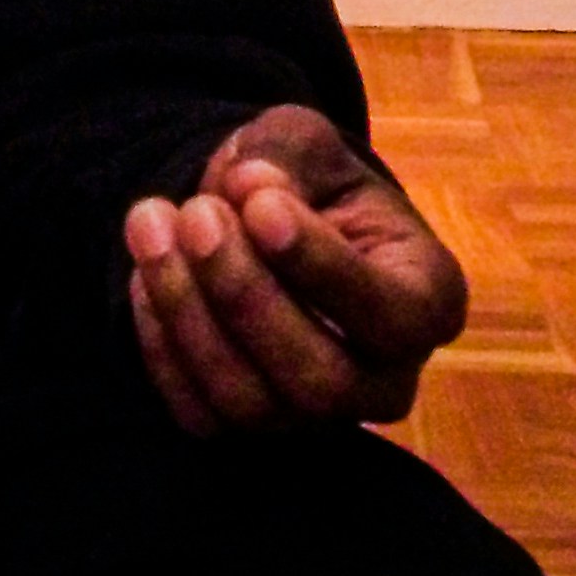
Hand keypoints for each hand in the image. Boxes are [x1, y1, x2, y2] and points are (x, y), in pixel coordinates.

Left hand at [119, 103, 466, 436]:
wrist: (265, 225)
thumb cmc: (310, 185)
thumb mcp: (308, 143)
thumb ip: (286, 155)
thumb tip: (249, 186)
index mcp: (429, 302)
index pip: (390, 313)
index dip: (320, 265)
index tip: (259, 204)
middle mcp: (384, 380)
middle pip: (320, 380)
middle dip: (245, 295)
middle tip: (197, 213)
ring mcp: (316, 418)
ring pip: (252, 404)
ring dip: (188, 314)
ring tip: (152, 224)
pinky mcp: (251, 431)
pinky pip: (201, 414)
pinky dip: (162, 346)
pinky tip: (147, 274)